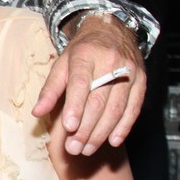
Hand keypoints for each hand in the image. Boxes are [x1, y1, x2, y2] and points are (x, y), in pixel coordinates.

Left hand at [32, 13, 145, 154]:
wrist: (113, 31)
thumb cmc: (83, 51)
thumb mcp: (62, 63)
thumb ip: (50, 89)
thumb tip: (37, 112)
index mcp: (86, 55)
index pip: (80, 84)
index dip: (75, 107)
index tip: (68, 127)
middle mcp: (110, 63)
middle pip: (98, 101)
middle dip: (86, 128)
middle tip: (74, 147)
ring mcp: (129, 72)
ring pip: (116, 108)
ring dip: (101, 132)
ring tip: (87, 148)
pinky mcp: (142, 81)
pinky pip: (133, 108)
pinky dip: (123, 127)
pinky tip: (113, 141)